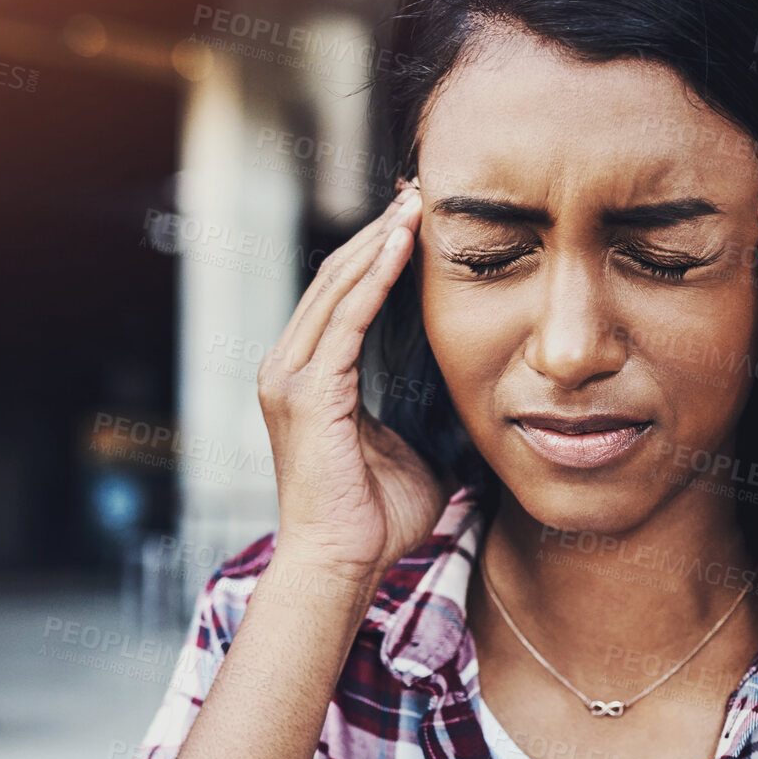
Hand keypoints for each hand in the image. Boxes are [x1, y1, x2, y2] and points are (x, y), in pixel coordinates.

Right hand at [256, 181, 446, 583]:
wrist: (341, 565)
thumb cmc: (374, 520)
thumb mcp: (406, 448)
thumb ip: (420, 413)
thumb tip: (469, 396)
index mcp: (308, 378)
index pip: (341, 296)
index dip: (377, 254)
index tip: (415, 220)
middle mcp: (288, 368)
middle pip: (334, 278)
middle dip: (379, 233)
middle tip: (418, 193)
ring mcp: (290, 378)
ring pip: (336, 287)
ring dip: (379, 242)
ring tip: (416, 204)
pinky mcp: (307, 392)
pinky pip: (345, 319)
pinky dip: (374, 279)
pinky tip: (402, 246)